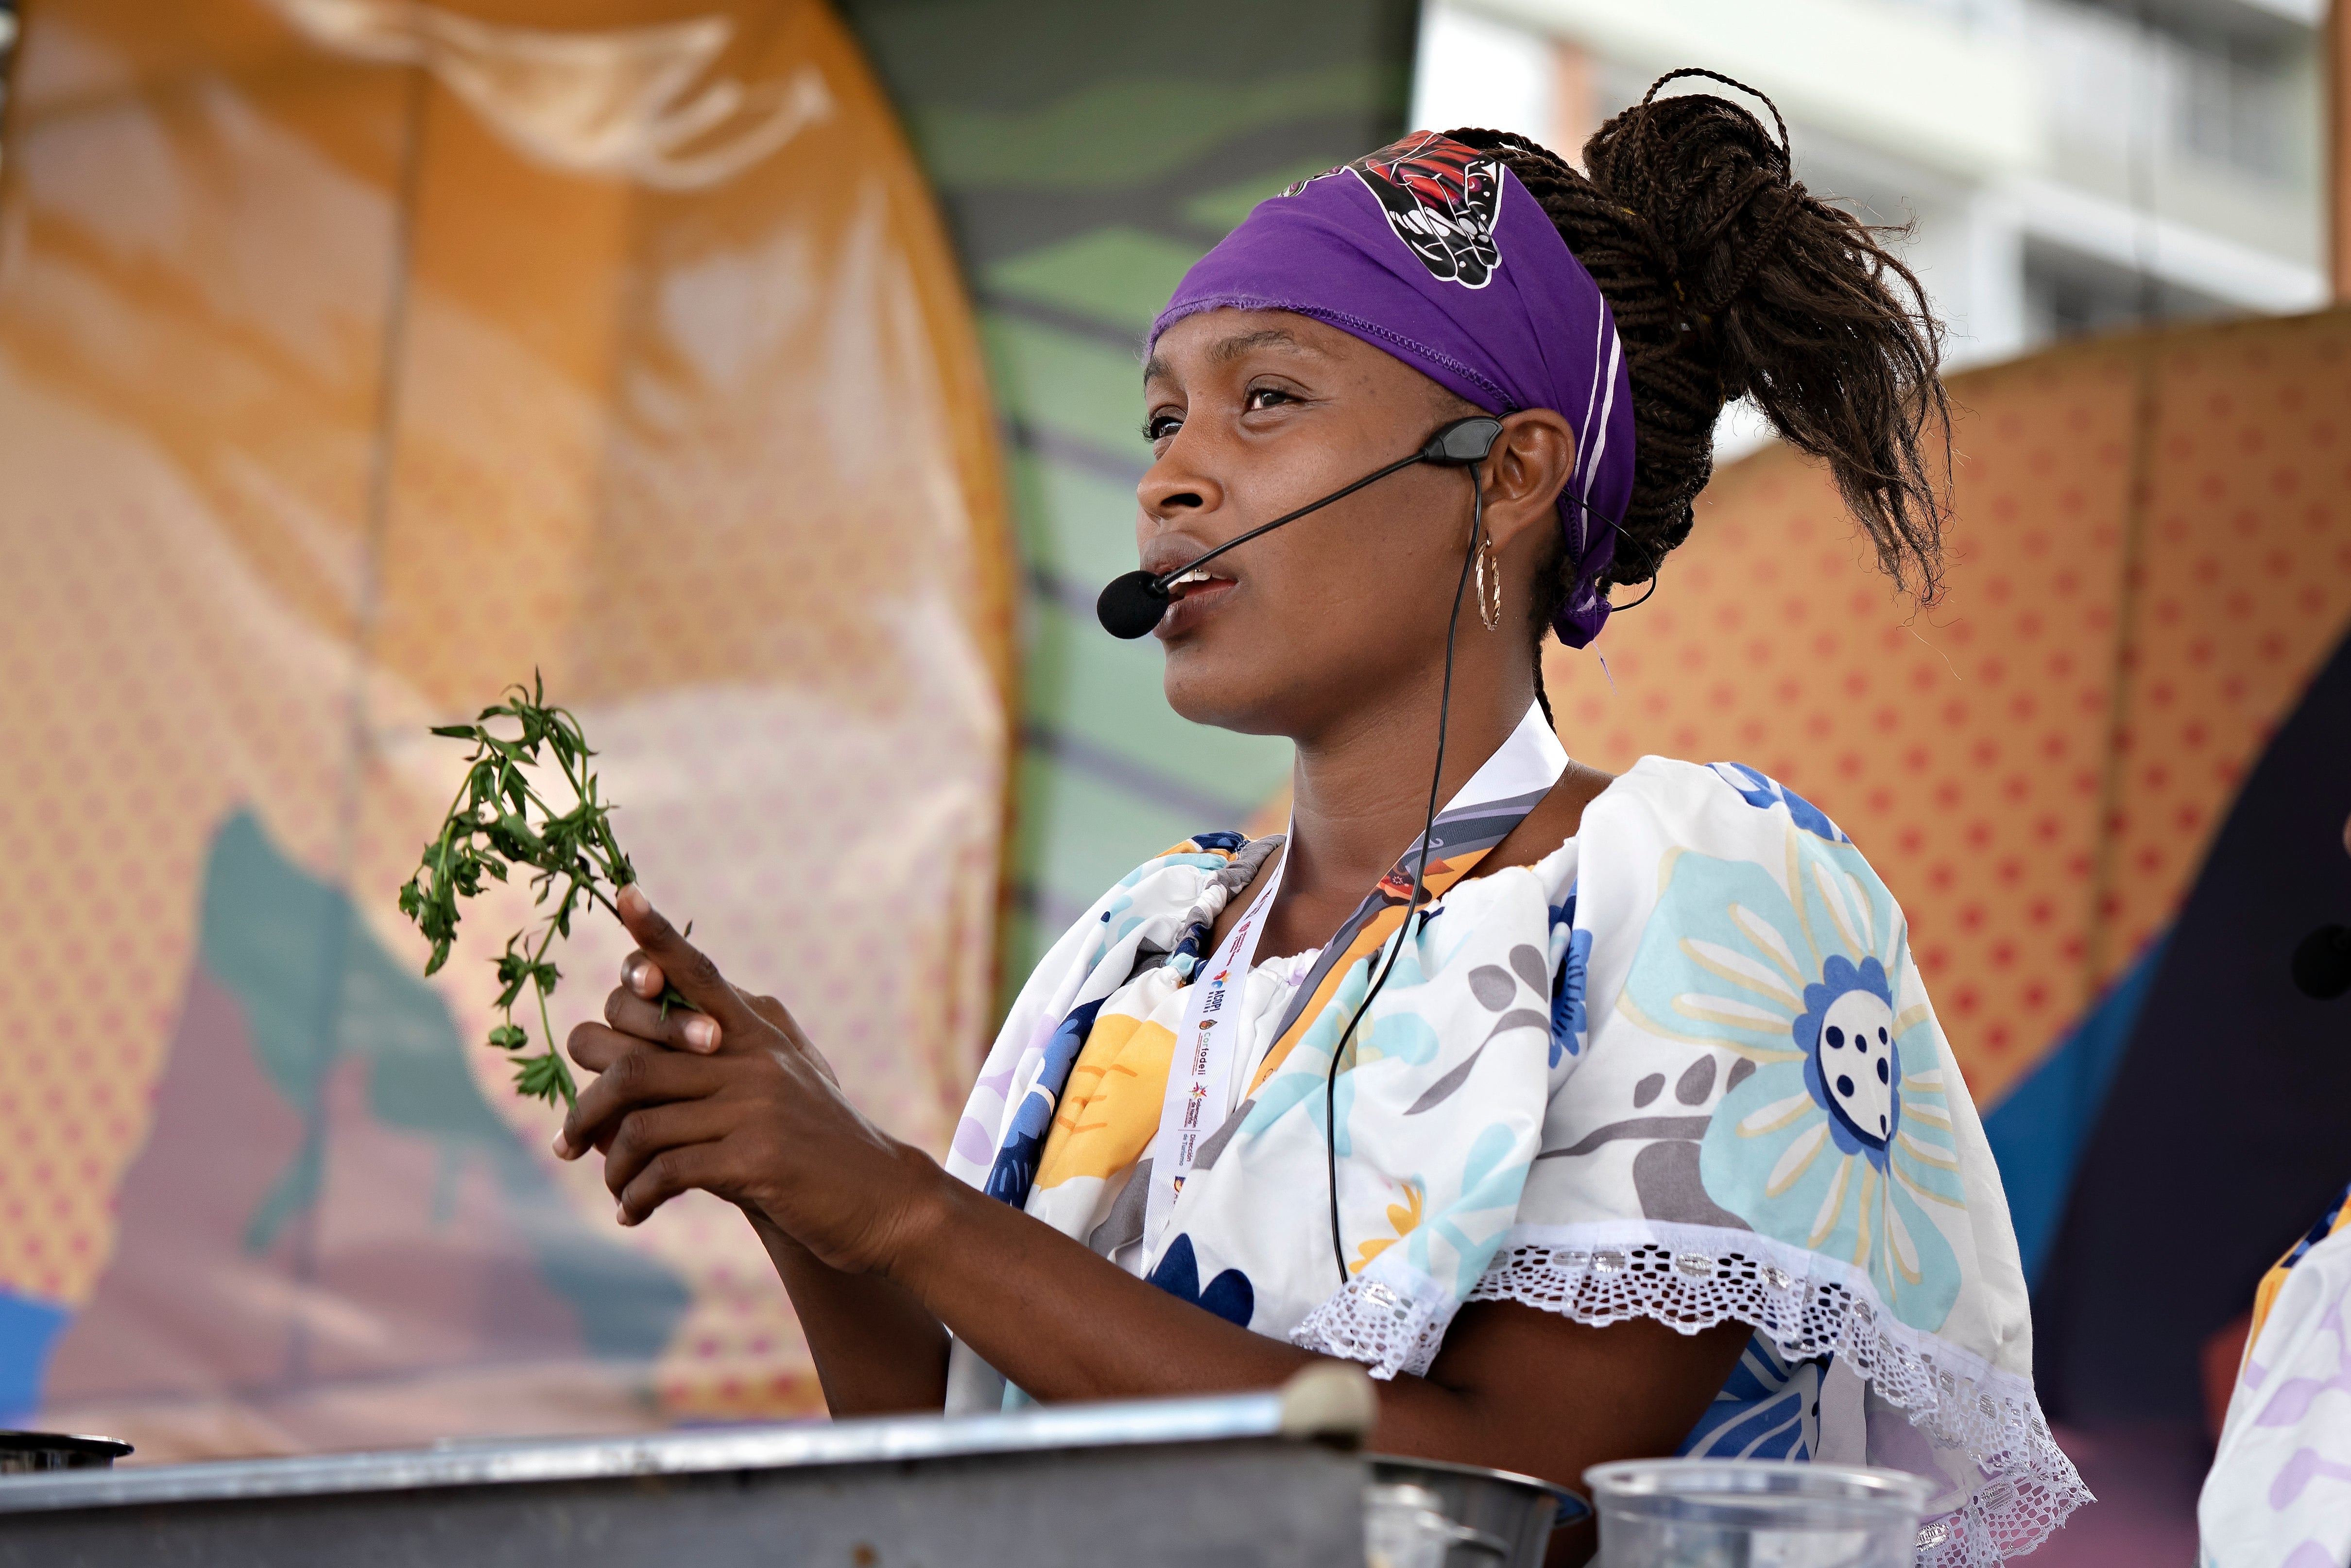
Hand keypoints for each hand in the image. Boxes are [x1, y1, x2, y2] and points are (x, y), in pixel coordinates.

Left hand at [555, 885, 944, 1275]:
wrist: (882, 1201)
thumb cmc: (816, 1146)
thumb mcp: (780, 1082)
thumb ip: (724, 1057)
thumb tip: (636, 1056)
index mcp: (759, 1030)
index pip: (700, 970)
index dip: (656, 936)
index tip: (624, 893)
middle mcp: (755, 1057)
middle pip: (634, 1058)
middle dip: (585, 1104)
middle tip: (568, 1141)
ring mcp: (756, 1106)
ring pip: (640, 1122)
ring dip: (608, 1163)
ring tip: (610, 1187)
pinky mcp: (755, 1160)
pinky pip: (665, 1171)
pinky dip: (637, 1194)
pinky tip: (635, 1211)